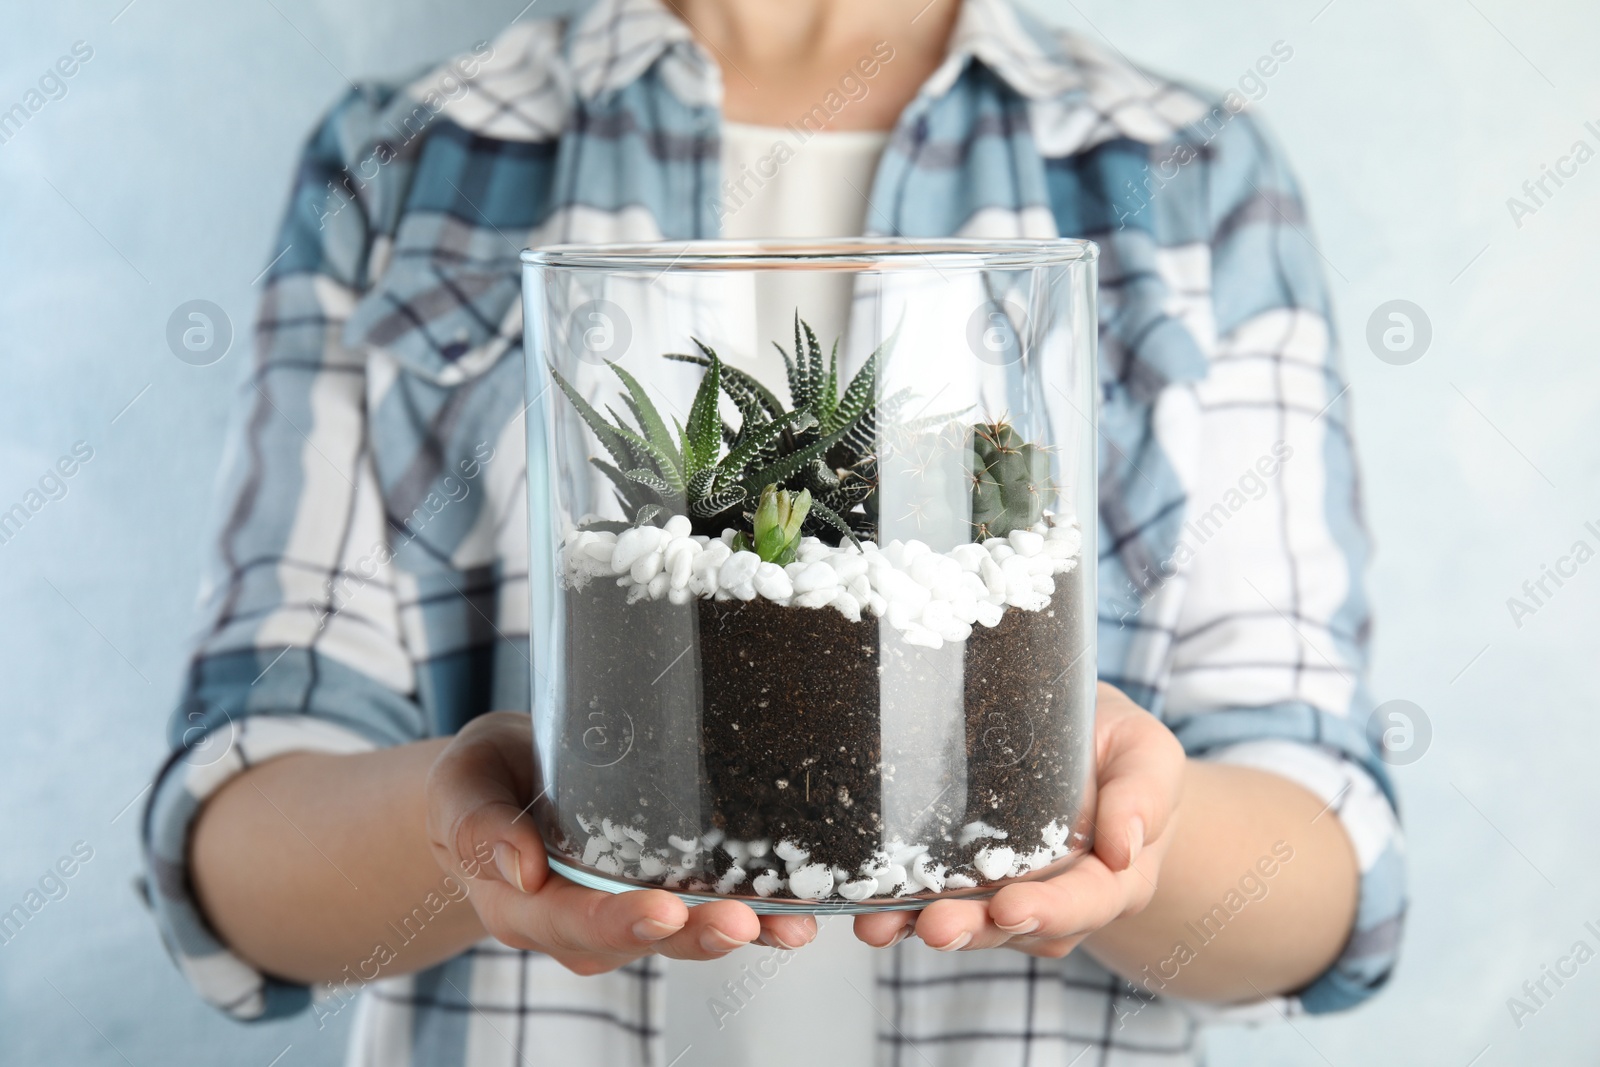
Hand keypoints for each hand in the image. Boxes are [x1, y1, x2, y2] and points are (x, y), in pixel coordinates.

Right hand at [425, 711, 816, 974]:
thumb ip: (477, 822)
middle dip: (696, 932)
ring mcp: (625, 911)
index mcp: (524, 904)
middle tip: (746, 922)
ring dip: (741, 930)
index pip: (574, 922)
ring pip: (685, 931)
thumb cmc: (483, 781)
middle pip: (642, 939)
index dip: (620, 922)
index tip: (664, 910)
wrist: (503, 785)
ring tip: (793, 924)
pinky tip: (800, 908)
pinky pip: (708, 907)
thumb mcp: (462, 784)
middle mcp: (580, 920)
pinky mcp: (663, 891)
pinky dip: (757, 911)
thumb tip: (518, 866)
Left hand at [854, 683, 1185, 955]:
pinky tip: (864, 908)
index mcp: (1114, 877)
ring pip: (970, 923)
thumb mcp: (1146, 756)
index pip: (1086, 902)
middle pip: (1016, 926)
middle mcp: (1059, 900)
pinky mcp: (967, 885)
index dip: (1049, 910)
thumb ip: (1142, 793)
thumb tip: (1126, 845)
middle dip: (973, 929)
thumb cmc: (1122, 754)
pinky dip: (898, 909)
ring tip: (878, 926)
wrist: (1089, 753)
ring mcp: (1009, 897)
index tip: (1010, 908)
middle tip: (933, 926)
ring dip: (921, 927)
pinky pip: (934, 902)